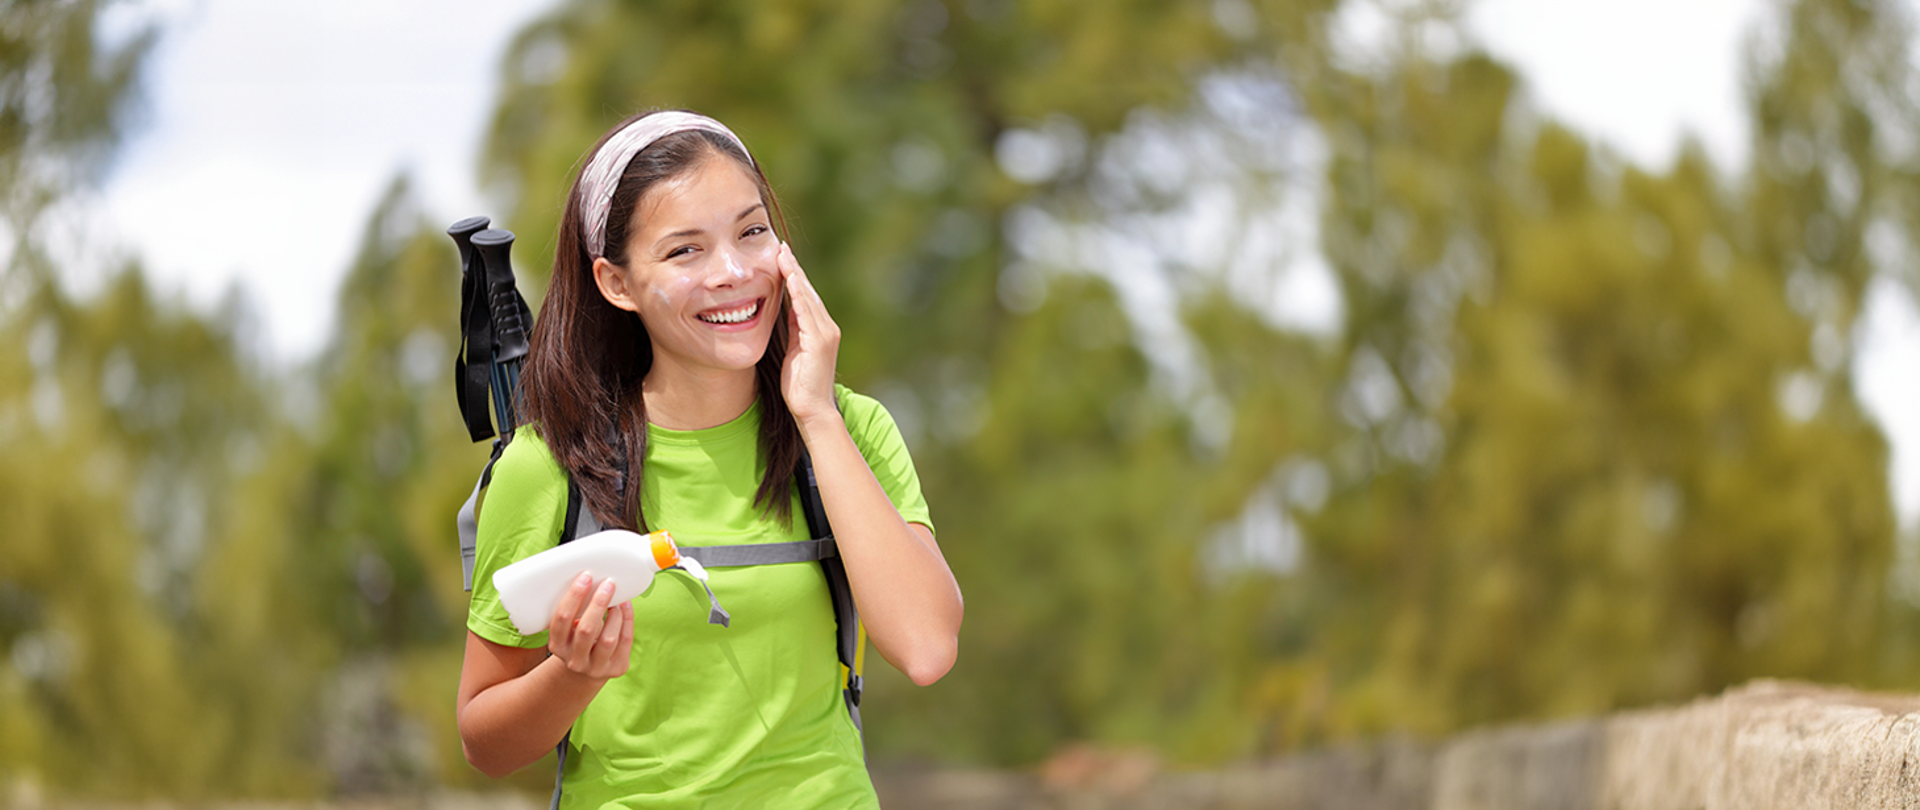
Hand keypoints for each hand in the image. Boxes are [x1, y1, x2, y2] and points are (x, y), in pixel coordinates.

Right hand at [546, 574, 633, 680]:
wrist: (586, 671)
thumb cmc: (576, 640)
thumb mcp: (568, 630)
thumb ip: (575, 611)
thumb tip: (591, 579)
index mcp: (557, 646)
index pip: (562, 619)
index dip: (574, 596)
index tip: (586, 577)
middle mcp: (574, 660)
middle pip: (586, 629)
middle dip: (598, 602)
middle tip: (608, 583)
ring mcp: (595, 667)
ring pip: (608, 638)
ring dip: (615, 614)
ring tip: (618, 600)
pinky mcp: (616, 669)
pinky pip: (625, 641)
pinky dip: (627, 620)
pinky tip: (625, 607)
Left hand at [777, 243, 842, 431]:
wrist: (812, 410)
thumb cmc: (800, 387)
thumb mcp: (794, 352)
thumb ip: (794, 331)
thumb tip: (786, 312)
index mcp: (819, 330)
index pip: (804, 296)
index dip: (793, 276)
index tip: (781, 258)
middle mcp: (827, 327)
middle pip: (807, 291)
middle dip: (794, 268)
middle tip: (781, 246)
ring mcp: (825, 333)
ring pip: (808, 296)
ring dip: (795, 274)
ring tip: (783, 255)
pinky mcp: (820, 341)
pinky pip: (806, 310)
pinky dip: (798, 293)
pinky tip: (789, 278)